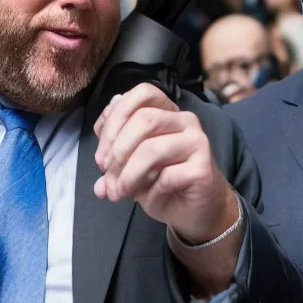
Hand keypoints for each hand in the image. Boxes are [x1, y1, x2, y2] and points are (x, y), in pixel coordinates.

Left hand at [93, 83, 239, 244]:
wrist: (196, 210)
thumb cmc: (162, 182)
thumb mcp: (131, 165)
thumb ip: (114, 157)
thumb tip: (99, 169)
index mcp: (167, 112)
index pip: (143, 93)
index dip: (115, 118)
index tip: (101, 155)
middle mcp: (185, 120)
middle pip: (145, 118)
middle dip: (118, 150)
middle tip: (106, 175)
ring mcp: (197, 142)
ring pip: (152, 148)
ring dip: (128, 175)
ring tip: (118, 193)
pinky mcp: (203, 168)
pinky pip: (167, 176)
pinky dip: (150, 191)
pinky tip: (150, 199)